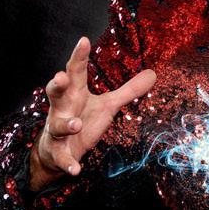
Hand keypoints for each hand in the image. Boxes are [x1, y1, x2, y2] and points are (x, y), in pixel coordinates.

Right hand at [31, 35, 157, 184]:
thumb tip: (153, 73)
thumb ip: (128, 90)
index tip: (83, 40)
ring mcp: (57, 131)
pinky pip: (62, 158)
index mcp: (75, 94)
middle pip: (55, 93)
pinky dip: (68, 163)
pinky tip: (76, 169)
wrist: (57, 152)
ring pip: (57, 125)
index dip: (79, 56)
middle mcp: (62, 109)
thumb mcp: (107, 105)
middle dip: (56, 85)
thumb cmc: (82, 120)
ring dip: (66, 124)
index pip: (76, 71)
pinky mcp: (58, 152)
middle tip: (61, 77)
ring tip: (76, 124)